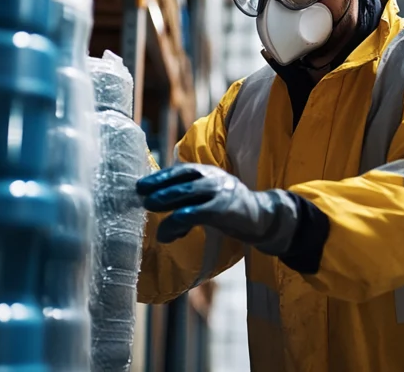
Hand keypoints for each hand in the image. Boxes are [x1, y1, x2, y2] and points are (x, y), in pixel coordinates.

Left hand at [136, 163, 299, 255]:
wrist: (263, 218)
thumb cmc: (230, 209)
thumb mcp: (209, 197)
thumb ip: (189, 198)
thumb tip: (159, 206)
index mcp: (209, 172)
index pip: (181, 170)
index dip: (160, 176)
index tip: (141, 185)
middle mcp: (214, 178)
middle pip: (182, 178)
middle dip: (159, 186)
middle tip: (140, 195)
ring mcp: (220, 192)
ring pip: (187, 192)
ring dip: (165, 200)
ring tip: (149, 208)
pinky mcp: (224, 210)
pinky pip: (196, 213)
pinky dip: (178, 222)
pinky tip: (169, 234)